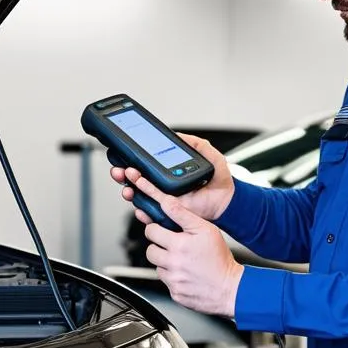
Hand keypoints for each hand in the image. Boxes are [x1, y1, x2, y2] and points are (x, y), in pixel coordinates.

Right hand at [110, 133, 234, 221]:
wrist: (227, 198)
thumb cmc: (219, 178)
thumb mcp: (209, 154)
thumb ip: (194, 143)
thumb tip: (177, 135)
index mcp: (168, 169)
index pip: (145, 164)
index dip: (131, 160)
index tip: (123, 155)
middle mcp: (163, 184)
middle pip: (135, 179)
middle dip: (122, 175)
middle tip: (119, 171)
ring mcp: (165, 199)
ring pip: (140, 196)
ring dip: (129, 191)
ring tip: (127, 188)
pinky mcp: (171, 212)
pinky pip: (153, 213)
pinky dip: (143, 211)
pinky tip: (139, 207)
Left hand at [132, 175, 243, 316]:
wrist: (231, 288)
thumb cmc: (220, 258)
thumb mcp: (206, 229)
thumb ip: (182, 214)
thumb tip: (166, 202)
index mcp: (178, 245)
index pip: (151, 232)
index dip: (156, 229)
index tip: (162, 231)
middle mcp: (172, 264)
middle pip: (150, 251)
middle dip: (159, 247)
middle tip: (173, 246)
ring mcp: (173, 280)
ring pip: (158, 267)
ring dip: (166, 263)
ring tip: (182, 261)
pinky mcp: (175, 293)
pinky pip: (167, 282)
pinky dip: (174, 278)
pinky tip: (187, 274)